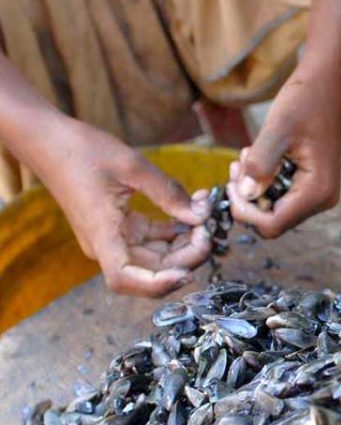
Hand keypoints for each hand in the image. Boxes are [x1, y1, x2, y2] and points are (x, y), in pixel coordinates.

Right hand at [41, 121, 210, 296]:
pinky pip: (152, 239)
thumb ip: (169, 193)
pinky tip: (192, 211)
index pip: (124, 278)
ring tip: (203, 217)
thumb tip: (201, 216)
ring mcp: (112, 237)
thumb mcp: (132, 166)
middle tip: (208, 230)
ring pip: (156, 257)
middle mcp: (106, 244)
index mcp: (101, 234)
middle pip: (151, 270)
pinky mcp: (119, 227)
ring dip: (183, 244)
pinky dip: (173, 231)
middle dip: (185, 257)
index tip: (186, 273)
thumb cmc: (81, 150)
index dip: (157, 285)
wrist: (48, 140)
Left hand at [227, 70, 340, 237]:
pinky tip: (258, 158)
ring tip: (245, 157)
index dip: (245, 212)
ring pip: (276, 210)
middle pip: (274, 221)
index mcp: (318, 191)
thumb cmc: (304, 101)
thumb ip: (259, 165)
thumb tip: (244, 195)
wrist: (324, 83)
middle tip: (235, 168)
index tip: (230, 183)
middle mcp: (323, 199)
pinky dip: (265, 183)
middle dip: (248, 200)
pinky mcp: (313, 186)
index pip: (273, 224)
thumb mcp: (276, 130)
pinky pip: (282, 197)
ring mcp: (319, 194)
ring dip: (254, 190)